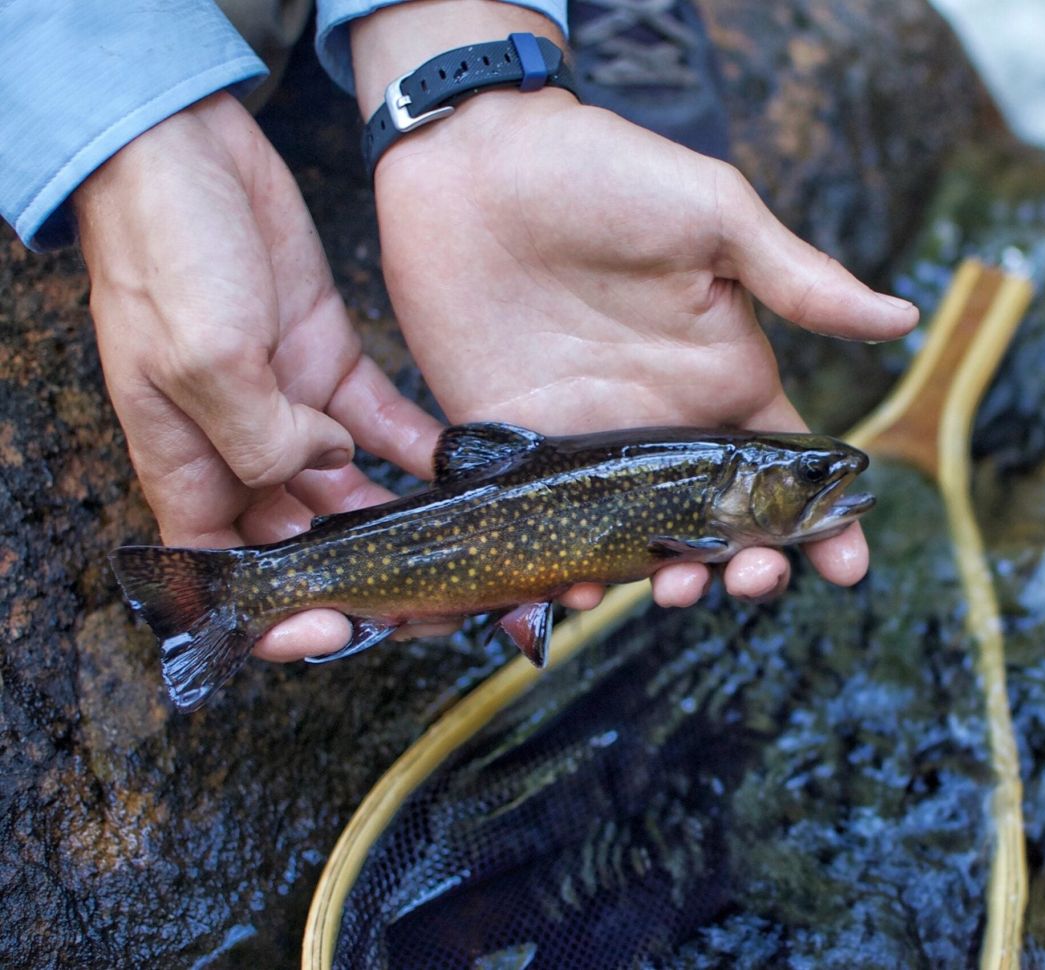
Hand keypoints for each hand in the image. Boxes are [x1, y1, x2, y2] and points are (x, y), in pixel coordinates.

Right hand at [76, 92, 443, 659]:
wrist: (185, 152)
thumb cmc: (168, 252)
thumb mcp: (204, 357)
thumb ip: (260, 437)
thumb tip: (320, 480)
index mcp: (187, 463)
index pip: (227, 571)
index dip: (275, 615)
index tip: (332, 633)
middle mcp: (240, 447)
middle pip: (303, 542)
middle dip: (361, 577)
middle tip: (435, 599)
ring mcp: (292, 406)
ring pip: (352, 491)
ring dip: (401, 523)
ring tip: (464, 549)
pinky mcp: (333, 362)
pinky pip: (386, 425)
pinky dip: (423, 453)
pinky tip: (469, 474)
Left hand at [352, 3, 917, 612]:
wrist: (474, 160)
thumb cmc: (604, 172)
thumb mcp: (714, 216)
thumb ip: (799, 279)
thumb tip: (903, 318)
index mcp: (723, 376)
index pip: (788, 469)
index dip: (824, 524)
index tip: (849, 570)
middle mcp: (664, 423)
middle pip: (721, 526)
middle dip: (750, 568)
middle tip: (751, 578)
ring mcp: (590, 444)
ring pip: (638, 546)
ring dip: (663, 584)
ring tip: (675, 589)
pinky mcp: (515, 450)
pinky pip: (545, 533)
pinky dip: (561, 577)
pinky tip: (575, 595)